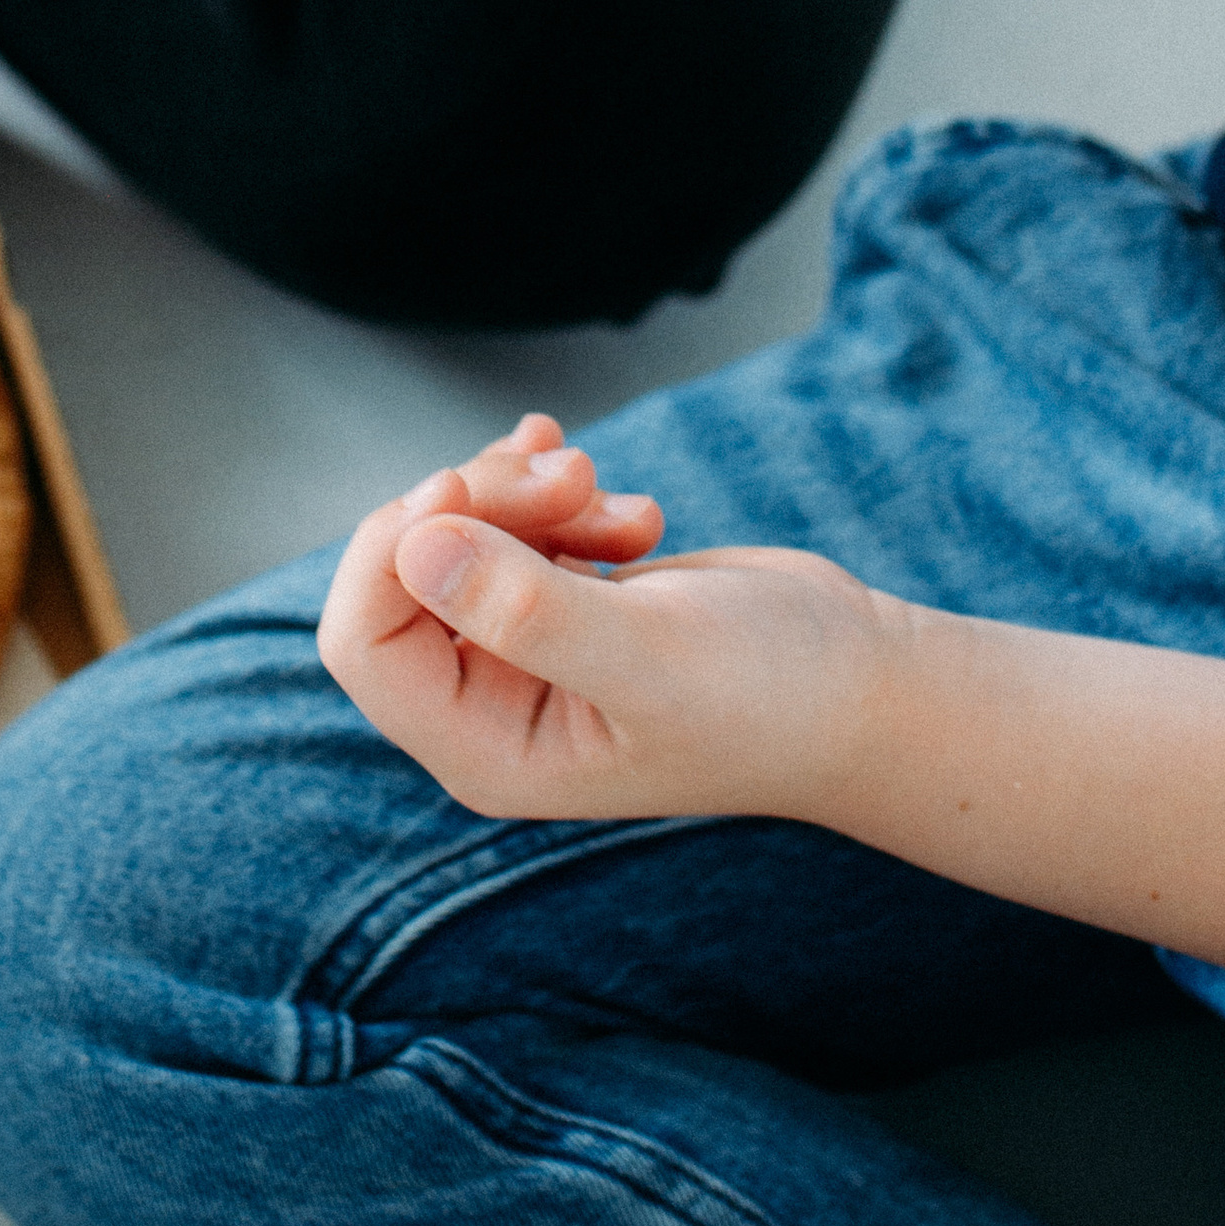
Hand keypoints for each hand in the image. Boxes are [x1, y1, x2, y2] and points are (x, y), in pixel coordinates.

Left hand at [318, 411, 896, 821]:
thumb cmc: (773, 695)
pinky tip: (631, 511)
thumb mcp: (653, 657)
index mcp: (483, 749)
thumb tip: (415, 547)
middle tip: (574, 476)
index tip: (468, 483)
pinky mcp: (558, 601)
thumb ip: (530, 612)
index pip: (362, 639)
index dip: (393, 545)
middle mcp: (485, 705)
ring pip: (458, 531)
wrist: (862, 682)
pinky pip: (508, 522)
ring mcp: (519, 651)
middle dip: (479, 500)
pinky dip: (558, 495)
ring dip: (526, 490)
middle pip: (407, 567)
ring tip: (612, 497)